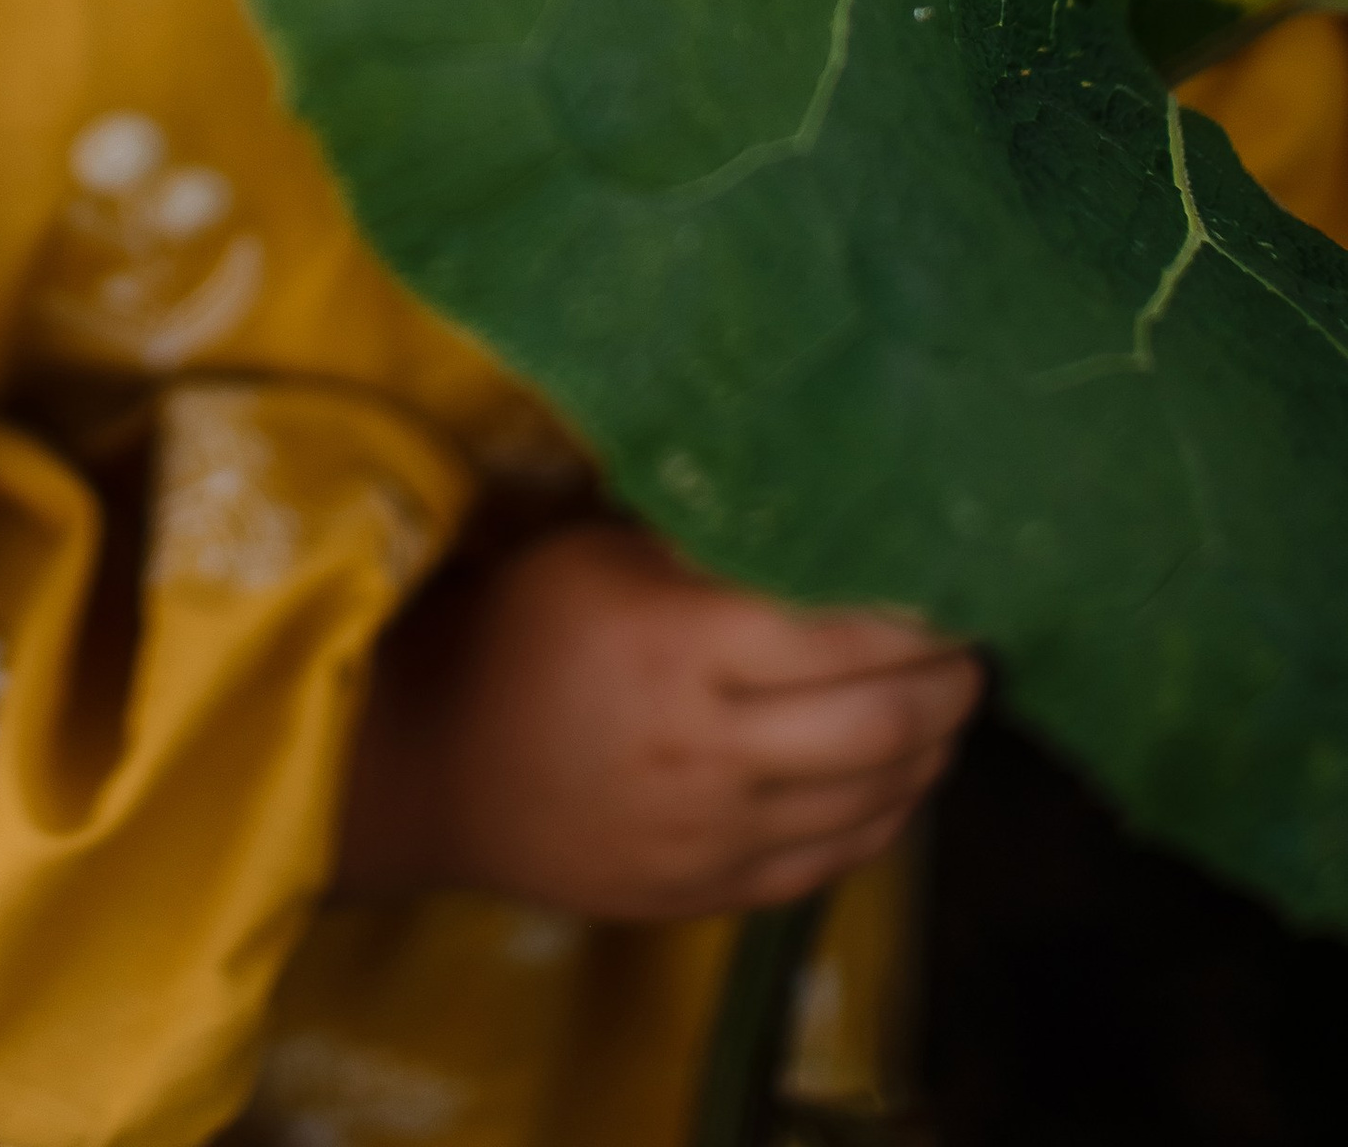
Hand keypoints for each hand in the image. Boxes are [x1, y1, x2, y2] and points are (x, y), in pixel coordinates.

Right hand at [339, 515, 980, 919]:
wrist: (437, 764)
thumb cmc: (520, 629)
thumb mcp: (601, 552)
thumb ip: (709, 544)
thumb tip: (820, 517)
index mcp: (680, 650)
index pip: (846, 639)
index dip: (920, 619)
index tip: (955, 588)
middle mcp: (709, 754)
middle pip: (883, 729)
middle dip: (951, 688)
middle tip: (973, 650)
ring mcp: (713, 839)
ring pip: (874, 806)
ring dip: (931, 754)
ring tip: (946, 708)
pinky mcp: (708, 895)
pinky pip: (832, 863)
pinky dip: (885, 817)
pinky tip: (898, 778)